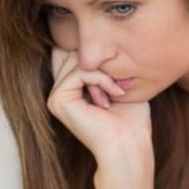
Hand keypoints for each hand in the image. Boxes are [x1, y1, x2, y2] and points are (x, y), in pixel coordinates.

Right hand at [47, 46, 152, 168]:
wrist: (129, 145)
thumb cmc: (132, 120)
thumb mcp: (122, 84)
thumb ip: (108, 66)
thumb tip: (101, 43)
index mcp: (73, 89)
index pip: (77, 54)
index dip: (96, 54)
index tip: (120, 71)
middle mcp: (60, 92)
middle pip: (75, 53)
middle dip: (101, 62)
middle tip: (120, 84)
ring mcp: (56, 96)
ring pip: (78, 61)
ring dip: (105, 73)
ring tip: (118, 93)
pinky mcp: (57, 100)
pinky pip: (79, 72)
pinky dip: (102, 79)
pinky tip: (114, 95)